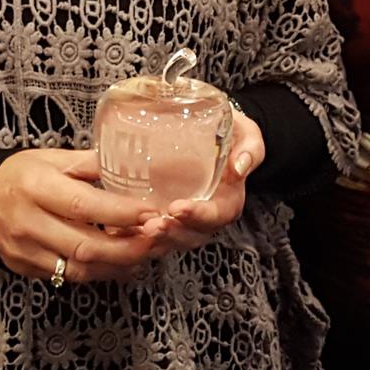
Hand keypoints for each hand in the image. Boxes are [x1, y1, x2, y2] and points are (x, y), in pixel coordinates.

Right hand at [0, 147, 161, 282]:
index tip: (151, 214)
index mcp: (36, 186)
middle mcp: (27, 221)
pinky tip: (119, 264)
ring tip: (144, 255)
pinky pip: (66, 276)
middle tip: (157, 241)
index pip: (83, 205)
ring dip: (116, 265)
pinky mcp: (24, 268)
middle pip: (83, 245)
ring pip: (77, 268)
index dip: (121, 213)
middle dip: (126, 248)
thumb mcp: (55, 158)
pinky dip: (98, 273)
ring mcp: (23, 250)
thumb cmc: (24, 174)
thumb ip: (93, 164)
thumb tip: (135, 167)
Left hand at [148, 111, 262, 251]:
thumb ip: (249, 149)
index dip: (199, 216)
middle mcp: (206, 215)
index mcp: (228, 200)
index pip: (218, 216)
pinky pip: (152, 231)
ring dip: (156, 238)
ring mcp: (184, 218)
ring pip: (172, 238)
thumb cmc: (231, 134)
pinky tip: (120, 229)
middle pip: (192, 235)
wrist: (211, 131)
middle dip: (172, 234)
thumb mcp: (246, 135)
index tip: (178, 208)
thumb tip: (239, 167)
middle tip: (152, 226)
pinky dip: (136, 235)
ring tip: (138, 229)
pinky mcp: (164, 213)